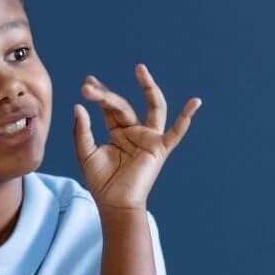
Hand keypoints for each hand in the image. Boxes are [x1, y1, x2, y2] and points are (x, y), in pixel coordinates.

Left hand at [74, 64, 200, 211]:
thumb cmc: (101, 182)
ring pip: (152, 107)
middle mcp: (134, 131)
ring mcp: (149, 138)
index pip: (109, 108)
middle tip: (88, 86)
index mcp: (117, 132)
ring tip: (140, 69)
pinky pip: (177, 132)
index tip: (87, 84)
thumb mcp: (86, 153)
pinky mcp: (160, 148)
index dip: (98, 95)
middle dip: (106, 95)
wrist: (115, 204)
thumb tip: (79, 106)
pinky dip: (186, 117)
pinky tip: (196, 102)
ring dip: (148, 88)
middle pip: (123, 105)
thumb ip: (82, 130)